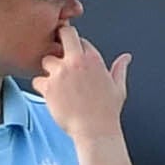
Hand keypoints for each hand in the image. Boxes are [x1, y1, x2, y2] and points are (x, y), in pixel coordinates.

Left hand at [37, 25, 133, 150]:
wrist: (95, 130)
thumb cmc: (107, 111)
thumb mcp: (118, 87)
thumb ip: (119, 69)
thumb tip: (126, 57)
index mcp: (94, 59)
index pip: (80, 39)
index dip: (75, 46)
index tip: (72, 55)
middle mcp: (77, 62)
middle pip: (64, 34)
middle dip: (59, 38)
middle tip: (56, 50)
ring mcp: (61, 73)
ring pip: (46, 59)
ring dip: (49, 70)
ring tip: (58, 83)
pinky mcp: (48, 86)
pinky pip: (37, 80)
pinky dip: (42, 87)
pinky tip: (52, 96)